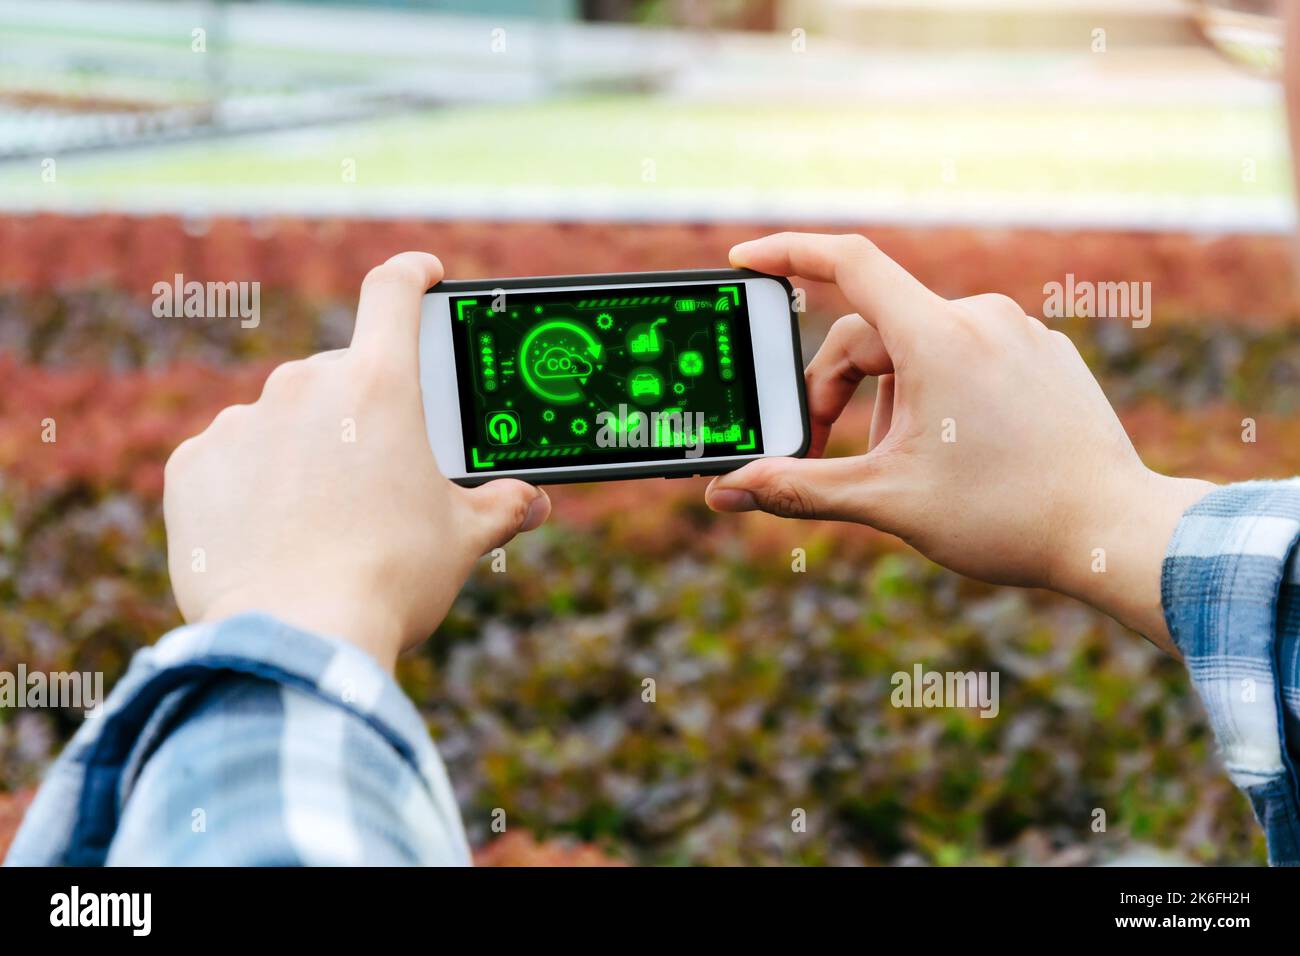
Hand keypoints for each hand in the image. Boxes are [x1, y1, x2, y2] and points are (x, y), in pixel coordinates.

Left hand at [164, 252, 549, 669]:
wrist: (298, 637)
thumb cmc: (392, 579)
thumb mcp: (463, 538)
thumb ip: (502, 506)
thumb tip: (533, 501)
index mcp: (379, 386)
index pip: (393, 293)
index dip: (412, 276)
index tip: (423, 275)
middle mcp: (304, 386)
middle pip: (338, 376)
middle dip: (357, 416)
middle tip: (374, 477)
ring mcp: (242, 423)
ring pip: (282, 421)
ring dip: (302, 451)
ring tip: (321, 521)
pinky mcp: (194, 466)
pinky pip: (229, 460)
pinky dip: (250, 485)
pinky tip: (270, 534)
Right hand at [705, 233, 1212, 651]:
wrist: (1116, 533)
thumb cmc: (1005, 516)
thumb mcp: (887, 500)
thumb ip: (798, 488)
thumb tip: (724, 494)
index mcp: (938, 338)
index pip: (848, 262)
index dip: (787, 253)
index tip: (744, 260)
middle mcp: (981, 317)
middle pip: (874, 330)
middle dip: (835, 387)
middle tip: (817, 449)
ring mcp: (1019, 333)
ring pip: (921, 347)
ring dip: (888, 398)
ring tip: (898, 465)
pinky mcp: (1045, 355)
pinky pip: (968, 356)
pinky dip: (937, 393)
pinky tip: (951, 450)